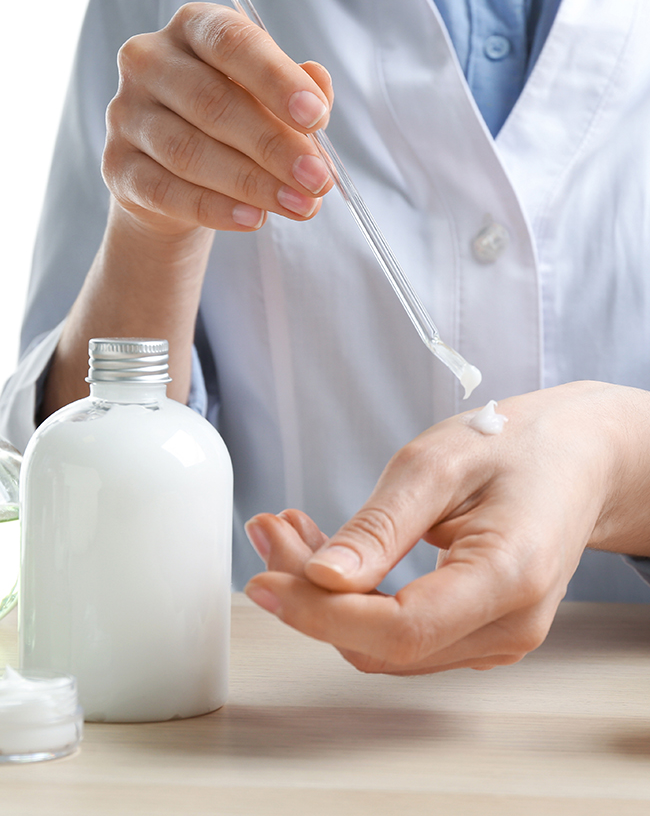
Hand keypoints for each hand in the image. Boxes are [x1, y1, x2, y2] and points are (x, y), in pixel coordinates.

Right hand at [102, 2, 333, 235]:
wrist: (173, 177)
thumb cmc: (230, 125)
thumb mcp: (269, 100)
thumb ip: (298, 93)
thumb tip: (320, 87)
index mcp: (192, 28)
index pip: (232, 42)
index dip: (277, 80)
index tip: (317, 117)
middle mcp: (149, 61)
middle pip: (212, 103)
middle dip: (274, 146)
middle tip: (318, 180)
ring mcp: (126, 114)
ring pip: (190, 152)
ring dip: (253, 184)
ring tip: (300, 205)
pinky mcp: (117, 166)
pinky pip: (167, 191)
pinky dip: (216, 209)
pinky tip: (255, 219)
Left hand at [244, 382, 649, 673]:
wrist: (577, 458)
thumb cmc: (518, 447)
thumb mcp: (439, 463)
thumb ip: (381, 526)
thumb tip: (321, 577)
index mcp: (508, 576)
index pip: (400, 629)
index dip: (321, 615)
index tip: (264, 580)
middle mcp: (509, 626)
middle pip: (384, 643)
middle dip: (311, 596)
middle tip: (270, 532)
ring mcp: (498, 637)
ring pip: (386, 645)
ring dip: (327, 599)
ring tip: (292, 534)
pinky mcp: (481, 632)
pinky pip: (405, 634)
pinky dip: (357, 602)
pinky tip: (332, 557)